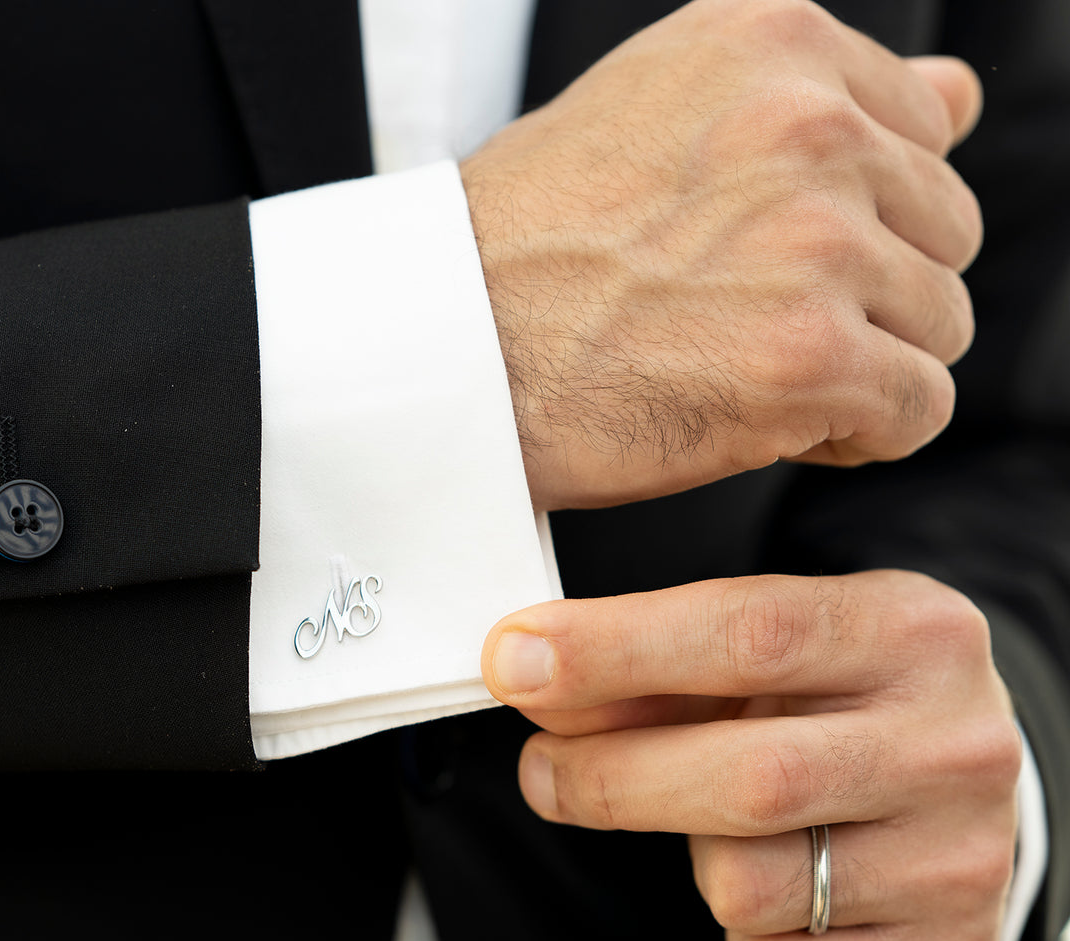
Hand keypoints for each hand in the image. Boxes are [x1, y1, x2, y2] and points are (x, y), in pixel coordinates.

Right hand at [460, 0, 983, 510]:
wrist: (443, 347)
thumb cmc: (527, 248)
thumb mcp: (663, 116)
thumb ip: (819, 101)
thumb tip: (955, 94)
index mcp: (775, 46)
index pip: (921, 137)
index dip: (862, 226)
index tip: (779, 271)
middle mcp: (809, 125)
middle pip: (942, 236)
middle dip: (870, 299)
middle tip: (757, 333)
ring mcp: (815, 242)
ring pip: (937, 327)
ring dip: (865, 369)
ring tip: (753, 379)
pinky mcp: (808, 357)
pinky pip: (916, 410)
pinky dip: (859, 435)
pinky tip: (774, 428)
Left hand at [480, 572, 1020, 940]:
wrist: (954, 790)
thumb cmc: (833, 704)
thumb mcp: (765, 653)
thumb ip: (655, 664)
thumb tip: (531, 680)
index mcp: (910, 635)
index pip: (749, 634)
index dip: (615, 649)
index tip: (513, 661)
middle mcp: (954, 747)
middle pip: (748, 778)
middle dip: (609, 778)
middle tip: (542, 769)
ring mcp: (960, 863)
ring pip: (747, 888)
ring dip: (697, 861)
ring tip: (722, 829)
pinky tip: (779, 896)